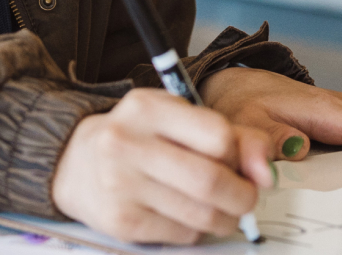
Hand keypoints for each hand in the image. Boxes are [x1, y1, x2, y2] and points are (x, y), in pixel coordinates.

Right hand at [49, 88, 273, 244]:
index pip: (218, 135)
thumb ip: (234, 135)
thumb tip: (267, 172)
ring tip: (221, 208)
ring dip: (225, 217)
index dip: (241, 155)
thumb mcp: (180, 119)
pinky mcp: (120, 221)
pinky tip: (186, 215)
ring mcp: (120, 185)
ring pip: (202, 214)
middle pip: (211, 180)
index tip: (241, 162)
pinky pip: (182, 234)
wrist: (74, 162)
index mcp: (147, 107)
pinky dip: (197, 230)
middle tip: (245, 196)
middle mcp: (126, 143)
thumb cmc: (139, 137)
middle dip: (243, 195)